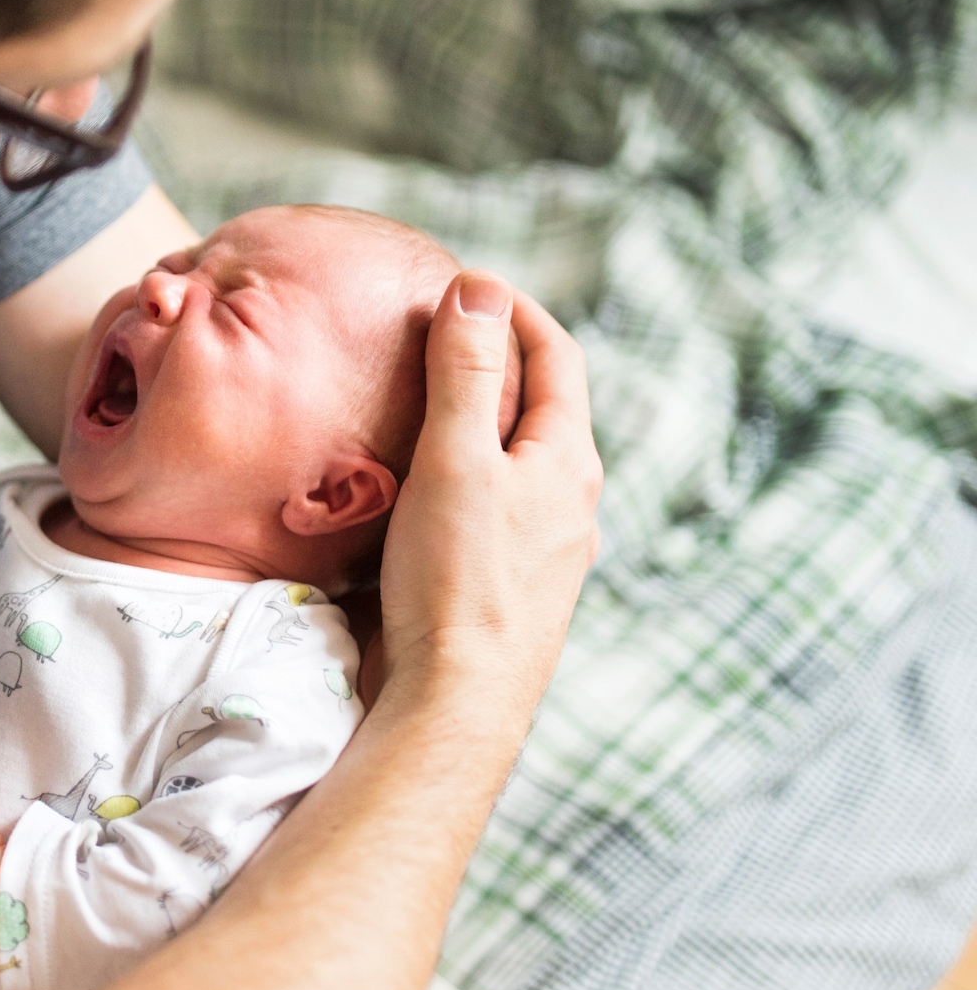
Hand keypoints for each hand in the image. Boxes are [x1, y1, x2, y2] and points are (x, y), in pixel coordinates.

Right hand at [380, 272, 601, 724]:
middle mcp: (569, 505)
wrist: (454, 704)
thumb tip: (478, 290)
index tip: (467, 285)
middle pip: (542, 408)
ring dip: (478, 422)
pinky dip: (462, 475)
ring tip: (422, 403)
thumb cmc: (458, 580)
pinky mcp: (506, 589)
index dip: (515, 312)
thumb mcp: (457, 460)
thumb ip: (466, 374)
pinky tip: (420, 489)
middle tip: (437, 333)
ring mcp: (543, 552)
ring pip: (517, 463)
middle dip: (496, 362)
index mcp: (569, 462)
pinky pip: (492, 508)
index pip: (558, 357)